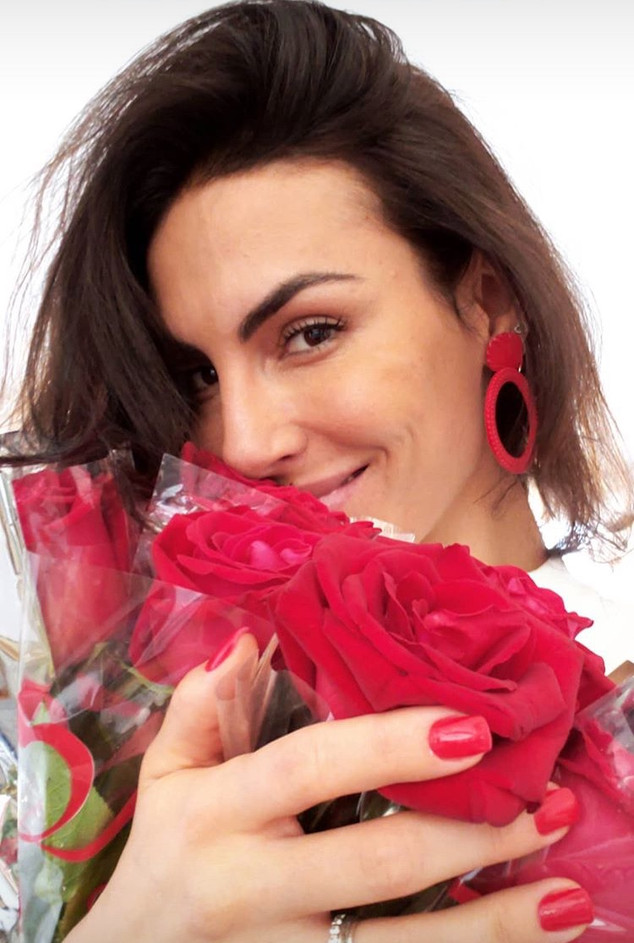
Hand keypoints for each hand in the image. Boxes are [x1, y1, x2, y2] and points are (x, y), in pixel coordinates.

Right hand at [67, 634, 591, 942]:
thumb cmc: (165, 853)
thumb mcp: (166, 775)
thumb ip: (201, 707)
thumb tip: (244, 642)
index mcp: (217, 813)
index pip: (309, 769)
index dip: (389, 747)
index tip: (470, 729)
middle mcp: (251, 887)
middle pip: (376, 865)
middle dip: (470, 837)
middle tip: (547, 805)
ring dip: (491, 924)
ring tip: (566, 897)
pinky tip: (519, 940)